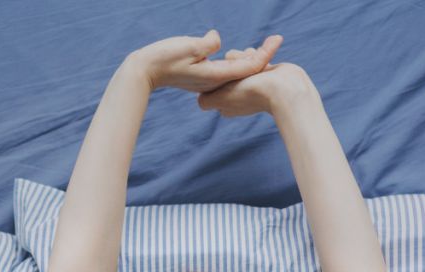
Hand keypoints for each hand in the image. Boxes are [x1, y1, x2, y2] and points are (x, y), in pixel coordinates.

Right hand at [132, 30, 281, 93]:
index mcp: (216, 75)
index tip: (278, 39)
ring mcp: (208, 81)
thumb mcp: (189, 46)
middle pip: (245, 71)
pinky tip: (237, 54)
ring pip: (236, 72)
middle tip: (274, 40)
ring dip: (249, 60)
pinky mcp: (202, 77)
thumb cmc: (165, 57)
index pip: (249, 65)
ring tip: (262, 48)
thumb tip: (218, 40)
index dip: (266, 52)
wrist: (145, 71)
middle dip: (262, 57)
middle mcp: (215, 81)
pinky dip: (235, 62)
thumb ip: (208, 44)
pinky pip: (225, 71)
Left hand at [197, 43, 314, 117]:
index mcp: (226, 105)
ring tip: (252, 61)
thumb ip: (208, 101)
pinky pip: (254, 60)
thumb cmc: (252, 93)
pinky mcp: (265, 75)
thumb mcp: (222, 98)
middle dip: (232, 65)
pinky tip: (264, 58)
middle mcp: (238, 96)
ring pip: (239, 63)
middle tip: (240, 70)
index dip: (217, 77)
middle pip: (226, 70)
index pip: (214, 83)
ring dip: (245, 58)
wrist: (285, 89)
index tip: (223, 77)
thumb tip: (200, 102)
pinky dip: (257, 56)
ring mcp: (252, 85)